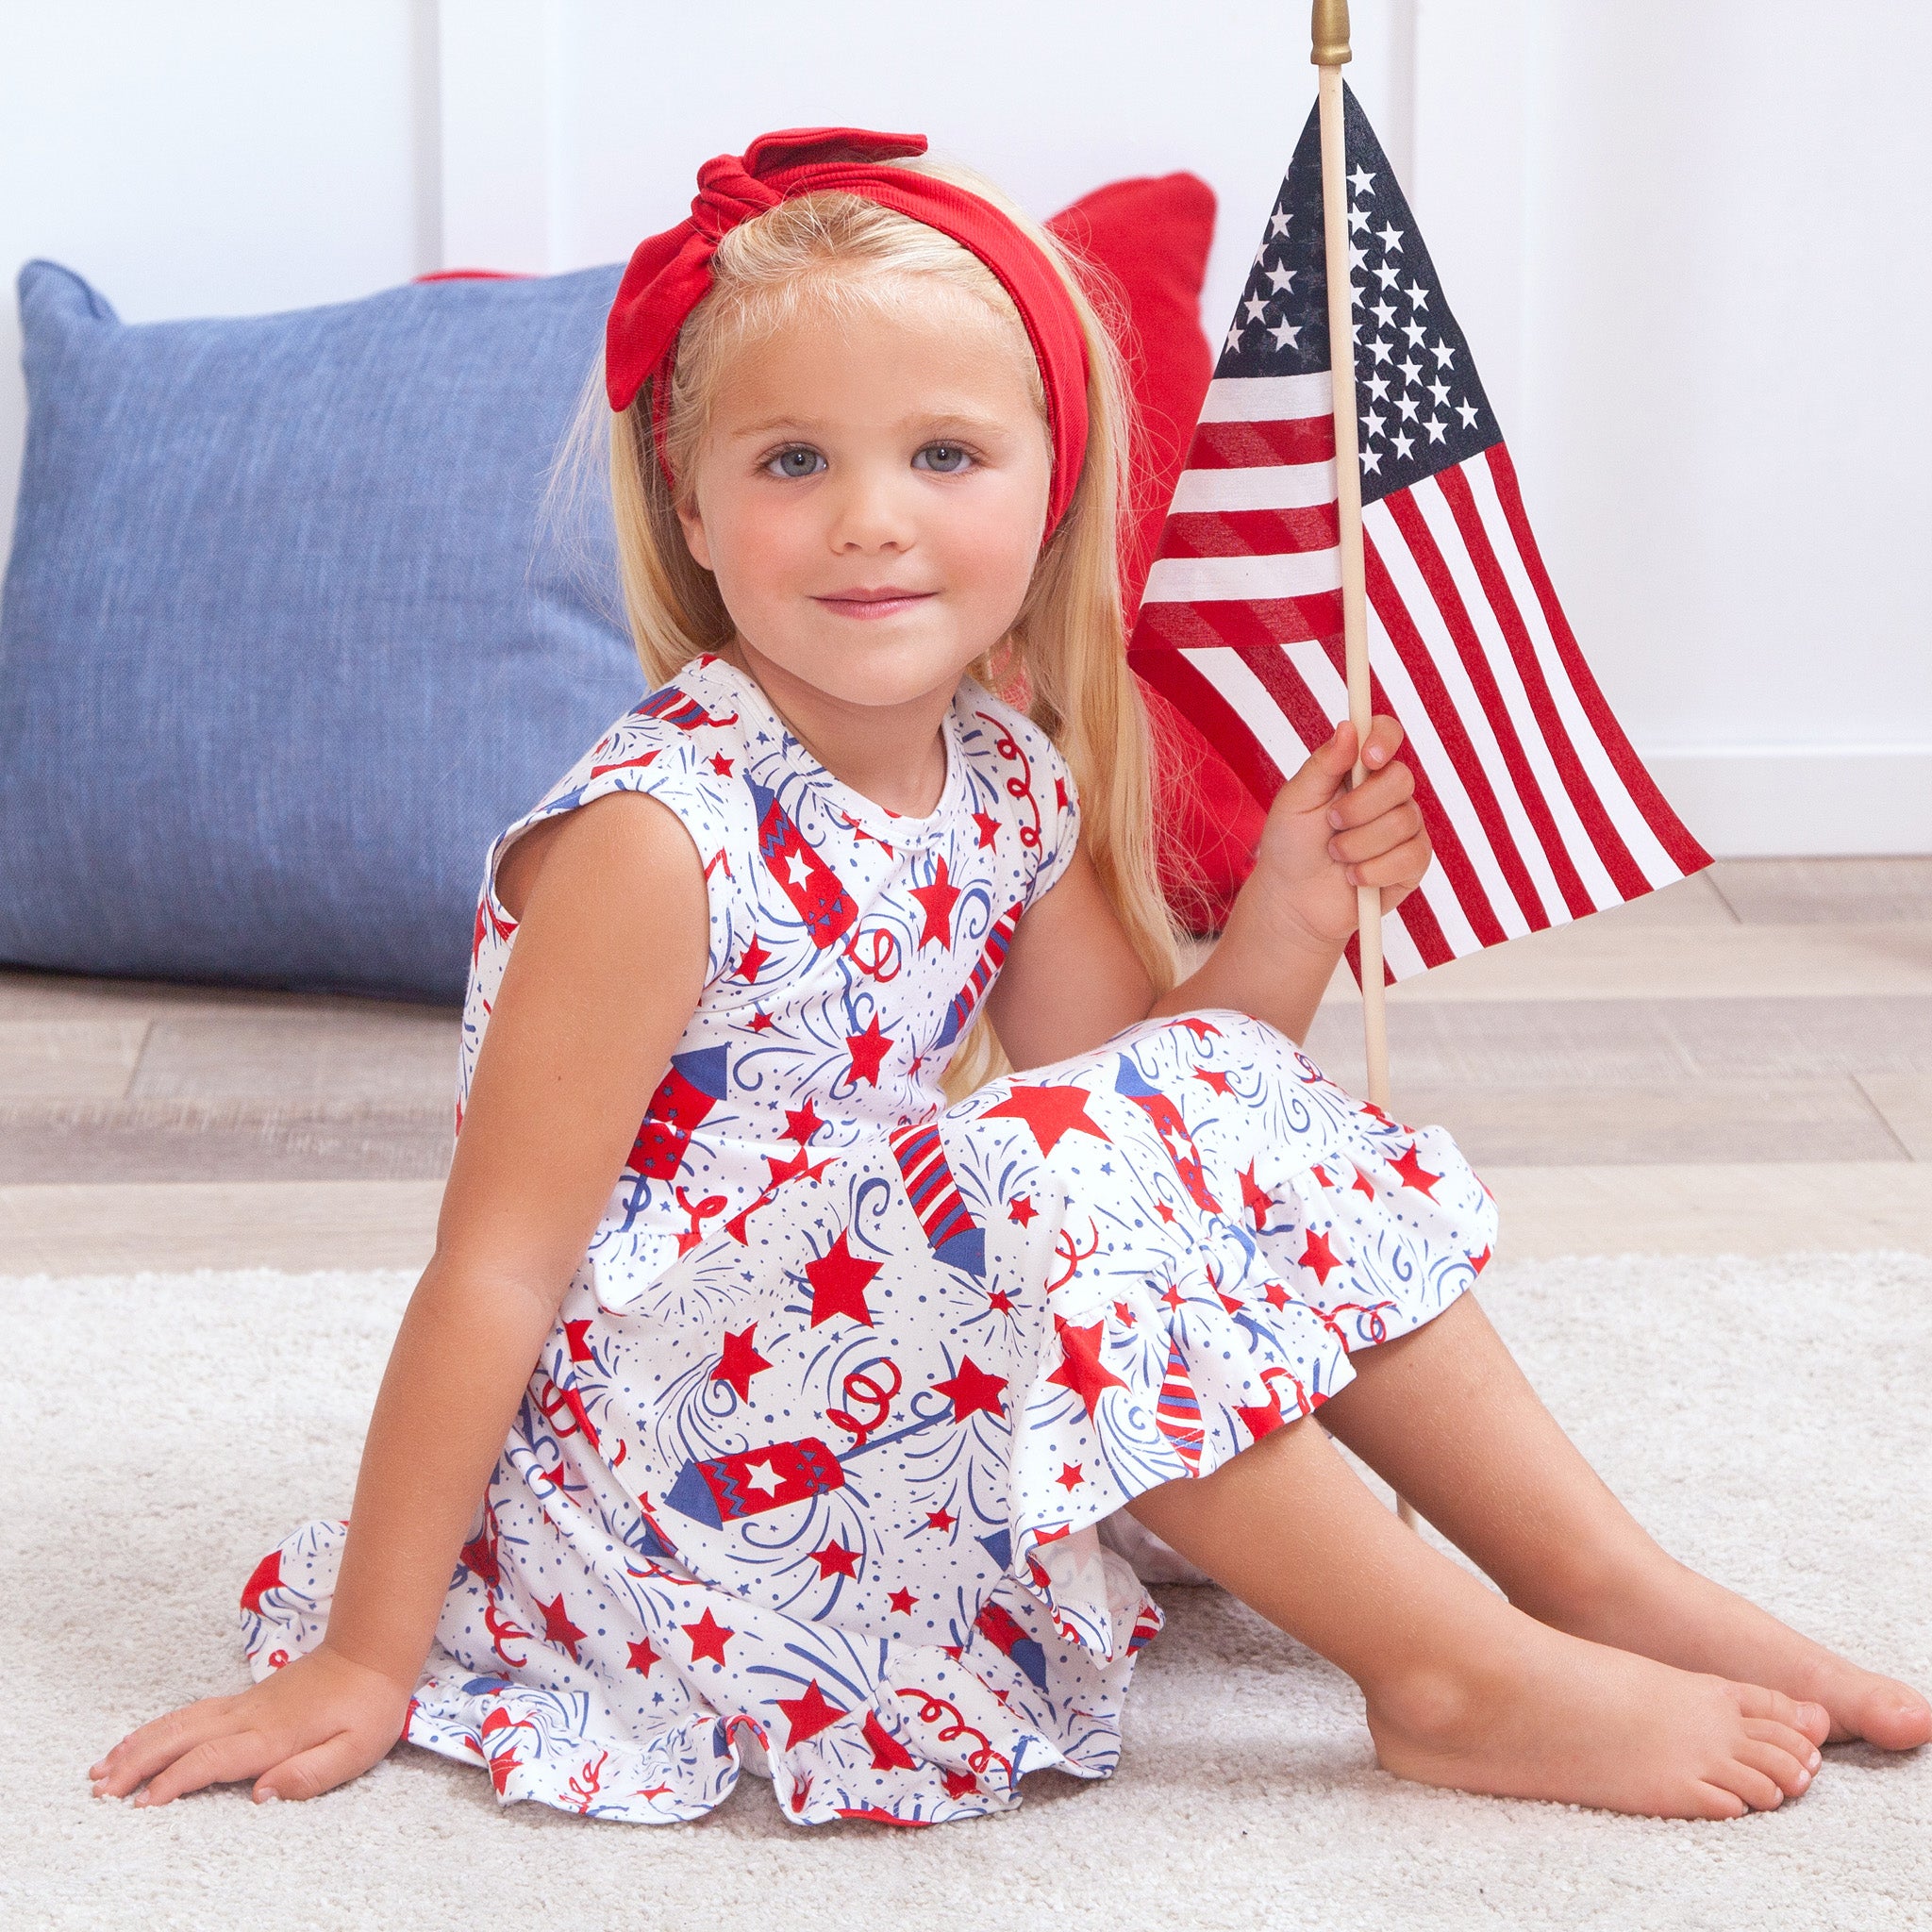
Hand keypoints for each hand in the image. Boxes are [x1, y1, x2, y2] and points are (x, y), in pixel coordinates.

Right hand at [87, 1643, 413, 1808]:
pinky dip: (157, 1729)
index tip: (142, 1806)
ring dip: (138, 1745)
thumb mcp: (356, 1748)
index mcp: (272, 1735)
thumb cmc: (368, 1706)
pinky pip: (189, 1714)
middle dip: (137, 1765)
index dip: (174, 1783)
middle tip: (99, 1791)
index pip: (211, 1760)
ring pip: (179, 1723)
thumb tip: (261, 1796)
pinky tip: (139, 1741)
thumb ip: (310, 1774)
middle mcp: (248, 1718)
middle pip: (181, 1739)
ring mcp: (242, 1705)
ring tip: (100, 1769)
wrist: (370, 1651)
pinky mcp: (243, 1700)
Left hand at [1245, 715, 1429, 953]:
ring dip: (1358, 844)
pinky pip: (1409, 858)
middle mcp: (1387, 793)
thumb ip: (1322, 765)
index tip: (1368, 757)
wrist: (1293, 901)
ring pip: (1403, 822)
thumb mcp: (1296, 801)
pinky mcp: (1413, 863)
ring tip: (1335, 855)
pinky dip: (1373, 871)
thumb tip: (1348, 727)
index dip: (1384, 738)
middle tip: (1331, 823)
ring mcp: (1405, 827)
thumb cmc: (1291, 846)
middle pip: (1401, 779)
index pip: (1386, 735)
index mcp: (1358, 769)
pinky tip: (1353, 878)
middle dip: (1360, 807)